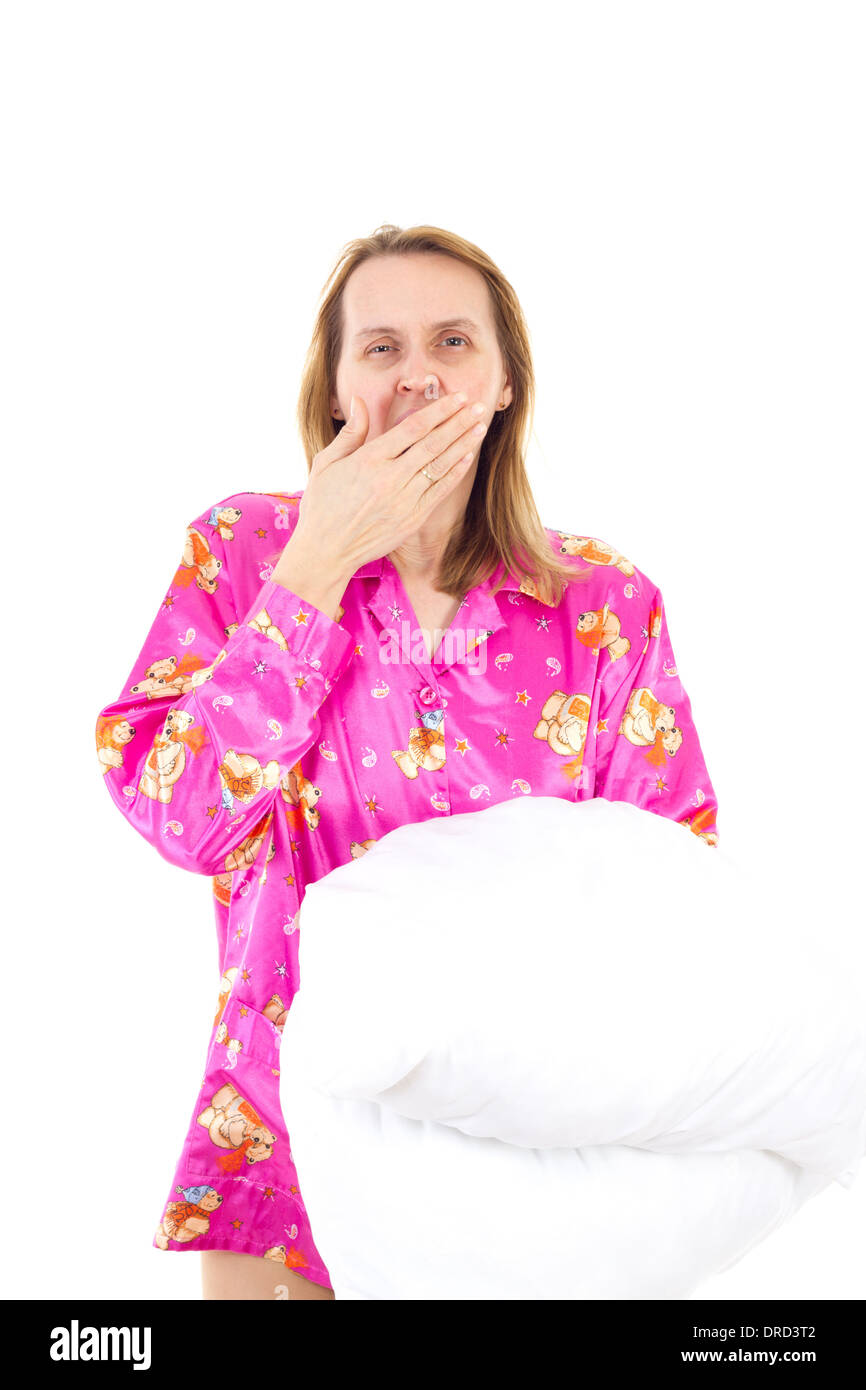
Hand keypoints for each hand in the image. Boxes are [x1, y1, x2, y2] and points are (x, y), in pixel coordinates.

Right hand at [292, 391, 488, 571]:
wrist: (325, 551)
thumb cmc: (321, 505)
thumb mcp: (326, 463)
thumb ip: (351, 432)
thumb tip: (360, 399)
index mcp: (369, 460)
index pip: (413, 428)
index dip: (439, 411)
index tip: (457, 397)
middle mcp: (390, 478)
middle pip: (433, 443)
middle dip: (459, 422)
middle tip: (479, 406)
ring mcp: (404, 500)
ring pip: (440, 465)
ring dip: (463, 444)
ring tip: (480, 426)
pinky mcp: (412, 519)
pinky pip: (439, 491)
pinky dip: (455, 472)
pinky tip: (468, 457)